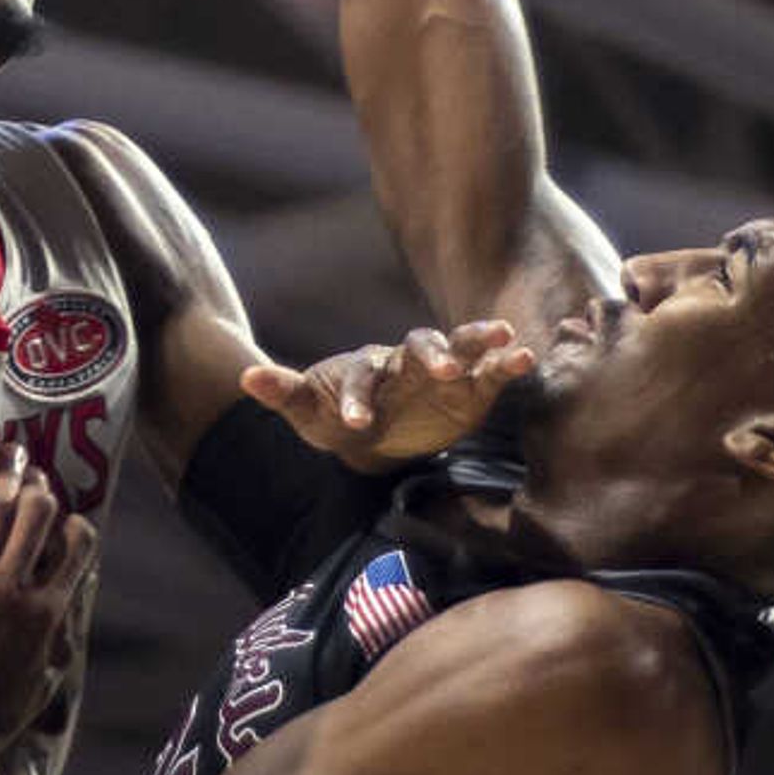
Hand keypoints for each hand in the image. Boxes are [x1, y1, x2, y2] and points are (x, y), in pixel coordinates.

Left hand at [0, 449, 97, 774]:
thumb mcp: (43, 682)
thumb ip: (59, 638)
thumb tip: (69, 609)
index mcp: (46, 611)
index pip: (76, 542)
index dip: (72, 520)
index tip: (63, 514)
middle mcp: (11, 587)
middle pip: (37, 511)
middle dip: (37, 483)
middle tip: (29, 470)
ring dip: (1, 476)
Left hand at [240, 321, 535, 471]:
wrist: (371, 437)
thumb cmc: (334, 418)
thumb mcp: (306, 411)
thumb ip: (283, 392)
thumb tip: (246, 376)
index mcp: (365, 368)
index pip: (362, 376)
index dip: (357, 398)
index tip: (355, 424)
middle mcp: (406, 362)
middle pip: (421, 345)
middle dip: (433, 355)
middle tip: (443, 370)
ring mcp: (441, 373)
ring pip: (462, 347)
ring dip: (480, 340)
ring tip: (506, 338)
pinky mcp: (471, 390)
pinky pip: (491, 373)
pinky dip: (508, 364)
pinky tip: (527, 357)